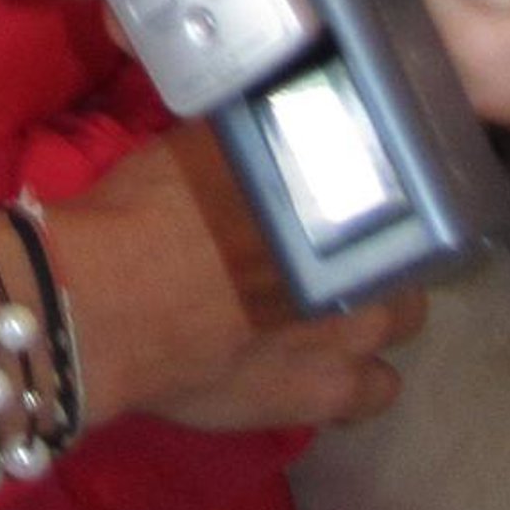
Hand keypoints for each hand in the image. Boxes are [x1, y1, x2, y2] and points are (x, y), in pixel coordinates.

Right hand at [46, 126, 420, 434]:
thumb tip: (267, 113)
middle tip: (330, 252)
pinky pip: (376, 391)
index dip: (366, 194)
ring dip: (369, 312)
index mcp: (331, 191)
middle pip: (403, 257)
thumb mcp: (202, 146)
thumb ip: (253, 143)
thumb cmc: (144, 211)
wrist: (107, 302)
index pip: (389, 186)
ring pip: (401, 325)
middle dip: (374, 255)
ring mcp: (350, 335)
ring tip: (327, 309)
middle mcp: (357, 261)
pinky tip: (325, 366)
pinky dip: (358, 378)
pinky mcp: (323, 396)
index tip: (341, 196)